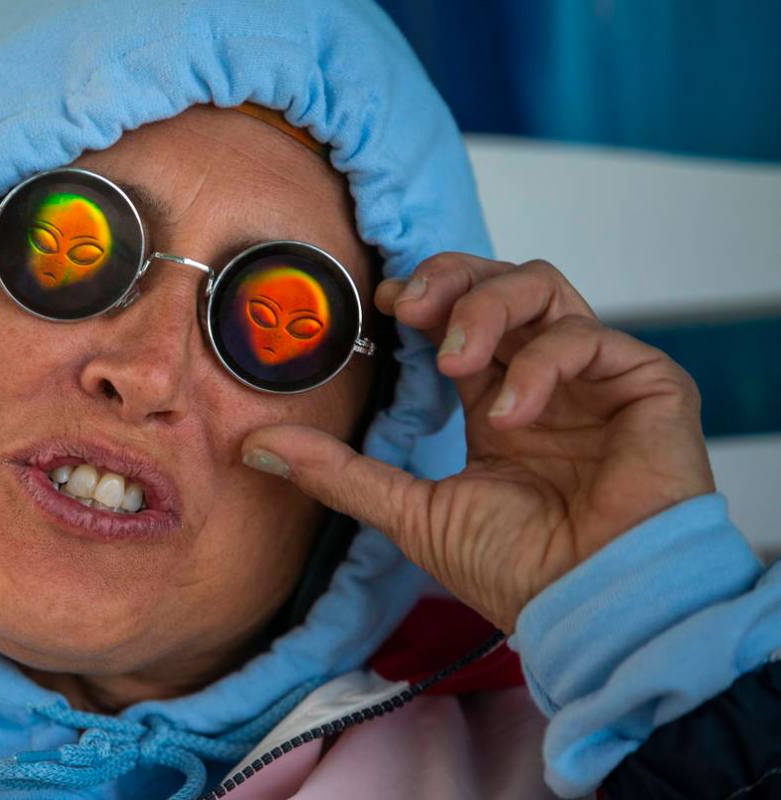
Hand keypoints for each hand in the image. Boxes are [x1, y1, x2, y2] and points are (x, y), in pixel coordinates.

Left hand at [242, 253, 714, 632]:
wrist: (589, 610)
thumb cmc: (516, 571)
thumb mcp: (412, 512)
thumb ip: (338, 472)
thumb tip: (255, 444)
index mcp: (498, 403)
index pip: (462, 320)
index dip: (429, 297)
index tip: (388, 304)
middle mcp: (544, 381)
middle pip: (502, 285)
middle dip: (452, 280)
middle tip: (411, 305)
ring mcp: (595, 379)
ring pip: (543, 289)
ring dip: (487, 309)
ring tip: (454, 360)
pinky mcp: (646, 383)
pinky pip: (589, 336)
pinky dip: (540, 363)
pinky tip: (511, 414)